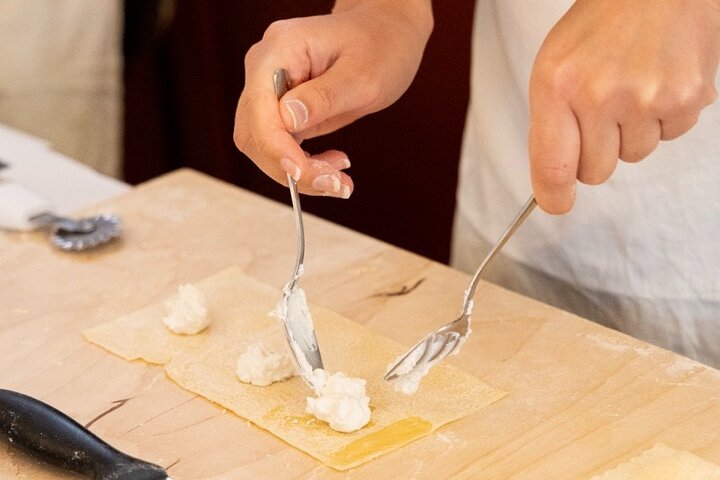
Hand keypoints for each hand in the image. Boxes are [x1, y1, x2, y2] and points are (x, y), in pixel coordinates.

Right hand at [233, 0, 432, 196]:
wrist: (387, 33)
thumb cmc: (380, 45)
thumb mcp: (362, 74)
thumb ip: (324, 97)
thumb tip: (287, 120)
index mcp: (279, 50)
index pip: (259, 109)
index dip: (276, 147)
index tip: (305, 172)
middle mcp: (265, 68)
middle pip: (254, 133)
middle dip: (289, 167)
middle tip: (335, 184)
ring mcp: (270, 90)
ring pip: (263, 146)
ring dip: (297, 172)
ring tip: (340, 180)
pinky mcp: (282, 109)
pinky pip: (280, 146)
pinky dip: (303, 165)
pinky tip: (332, 166)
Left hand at [529, 0, 719, 212]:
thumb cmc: (600, 27)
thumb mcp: (554, 66)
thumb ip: (551, 122)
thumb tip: (556, 181)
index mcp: (557, 85)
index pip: (553, 165)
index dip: (554, 195)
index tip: (557, 204)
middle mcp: (600, 95)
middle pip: (596, 171)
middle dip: (596, 154)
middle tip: (601, 115)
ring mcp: (647, 98)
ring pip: (634, 155)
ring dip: (631, 132)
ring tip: (633, 86)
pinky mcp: (687, 98)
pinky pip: (669, 136)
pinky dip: (664, 118)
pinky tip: (658, 81)